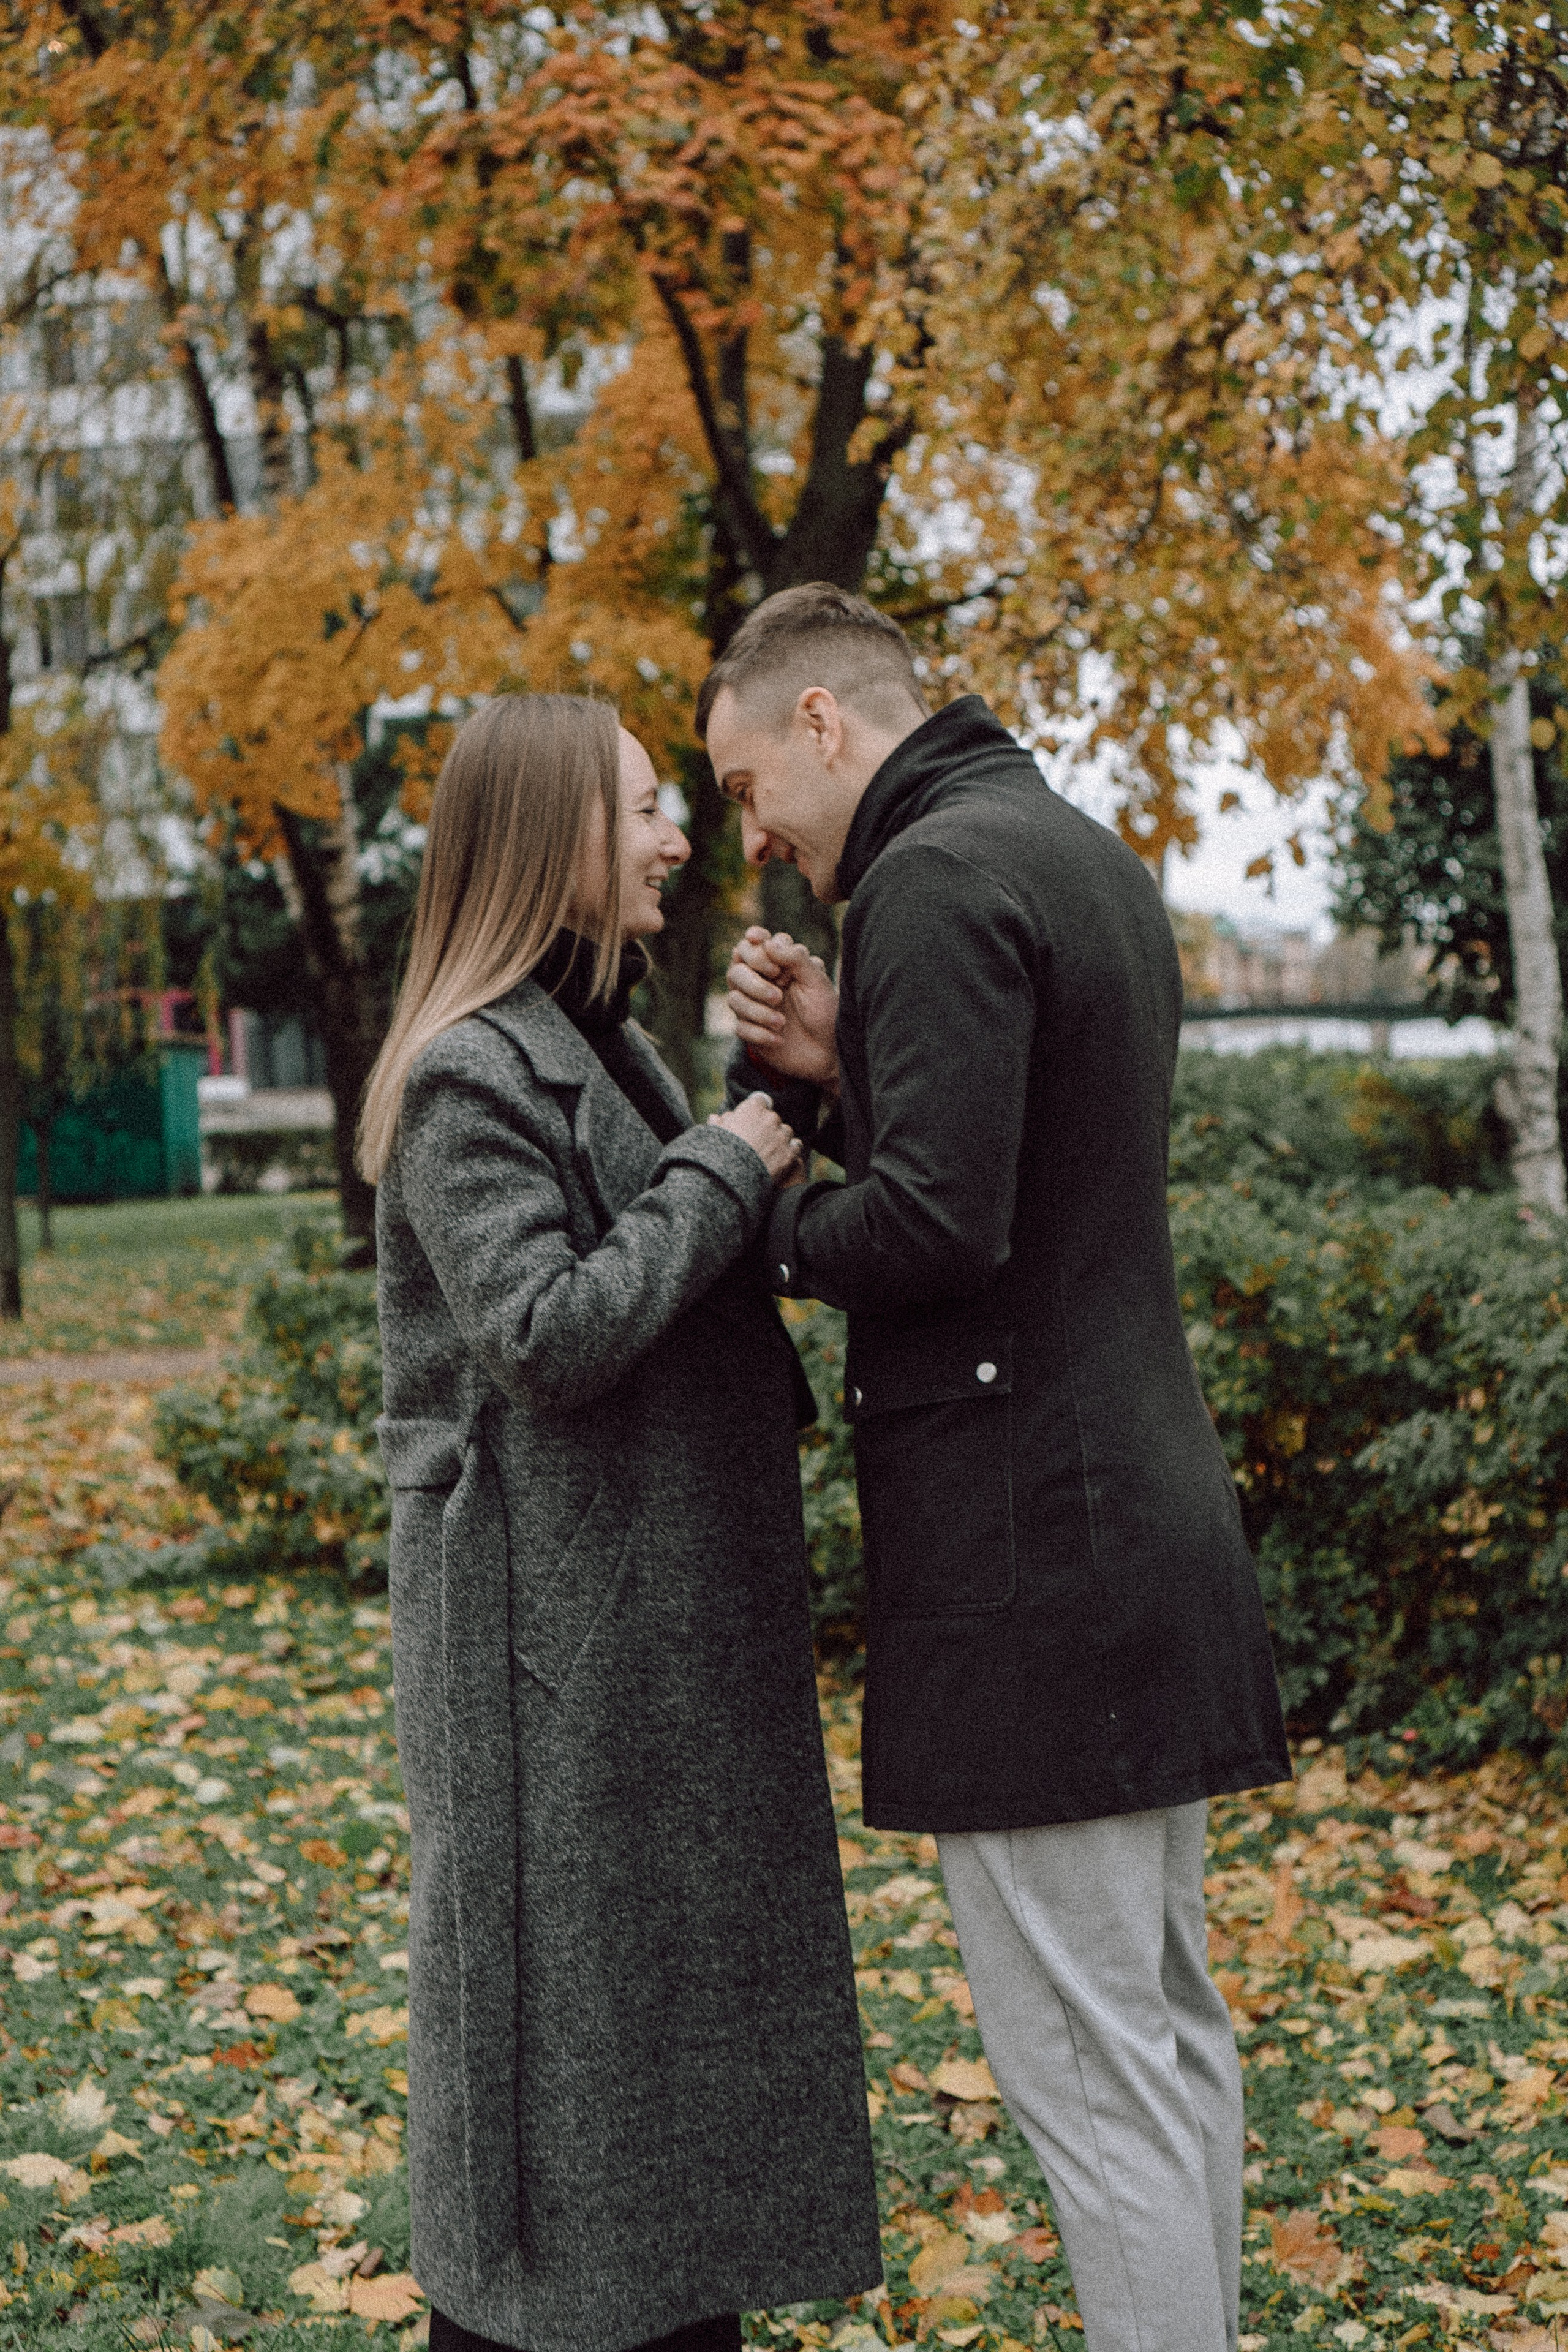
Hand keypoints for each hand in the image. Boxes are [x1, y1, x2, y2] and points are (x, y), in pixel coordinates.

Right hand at [709, 1090, 805, 1183]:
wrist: (731, 1177)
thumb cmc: (720, 1152)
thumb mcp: (715, 1133)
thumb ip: (720, 1122)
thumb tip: (716, 1118)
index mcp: (752, 1109)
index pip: (760, 1101)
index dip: (756, 1110)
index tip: (753, 1118)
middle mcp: (770, 1118)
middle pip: (773, 1118)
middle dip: (767, 1127)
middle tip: (757, 1141)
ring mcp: (782, 1136)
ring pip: (786, 1131)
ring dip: (780, 1138)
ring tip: (769, 1152)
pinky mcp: (789, 1153)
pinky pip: (795, 1146)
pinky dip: (790, 1150)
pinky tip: (782, 1157)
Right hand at [727, 927, 839, 1090]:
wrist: (829, 1051)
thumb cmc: (825, 1010)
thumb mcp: (817, 981)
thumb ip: (795, 958)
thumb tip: (767, 943)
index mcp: (776, 964)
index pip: (750, 946)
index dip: (755, 951)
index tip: (773, 967)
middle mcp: (760, 981)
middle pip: (736, 971)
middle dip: (754, 984)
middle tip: (779, 997)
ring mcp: (752, 1005)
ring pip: (734, 999)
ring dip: (758, 1012)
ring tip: (783, 1023)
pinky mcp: (750, 1030)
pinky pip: (740, 1027)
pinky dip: (759, 1034)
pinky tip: (779, 1040)